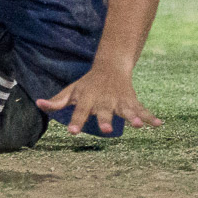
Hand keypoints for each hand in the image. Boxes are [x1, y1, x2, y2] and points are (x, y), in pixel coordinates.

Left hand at [35, 64, 160, 135]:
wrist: (110, 66)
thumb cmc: (87, 83)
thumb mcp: (72, 91)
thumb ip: (57, 101)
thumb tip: (38, 104)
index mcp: (88, 98)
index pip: (80, 110)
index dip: (76, 120)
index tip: (72, 132)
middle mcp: (104, 100)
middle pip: (104, 112)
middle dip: (105, 120)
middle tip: (106, 131)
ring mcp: (119, 101)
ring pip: (126, 110)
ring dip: (132, 117)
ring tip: (137, 125)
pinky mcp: (132, 101)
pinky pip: (142, 110)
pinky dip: (150, 117)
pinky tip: (159, 124)